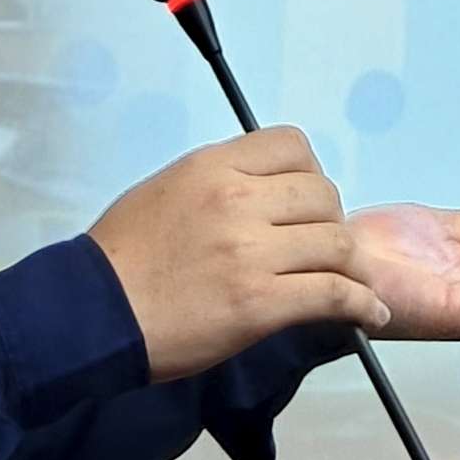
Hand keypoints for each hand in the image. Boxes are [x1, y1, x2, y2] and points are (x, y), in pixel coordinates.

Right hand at [90, 126, 384, 383]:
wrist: (91, 313)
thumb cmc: (121, 257)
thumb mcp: (167, 188)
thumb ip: (221, 181)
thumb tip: (266, 189)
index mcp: (213, 166)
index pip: (293, 144)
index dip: (309, 172)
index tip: (305, 199)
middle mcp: (238, 200)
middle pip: (322, 194)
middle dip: (330, 220)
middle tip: (321, 245)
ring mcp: (251, 253)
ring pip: (337, 244)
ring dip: (350, 265)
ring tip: (352, 281)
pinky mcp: (259, 305)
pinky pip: (334, 295)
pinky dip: (362, 305)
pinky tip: (369, 315)